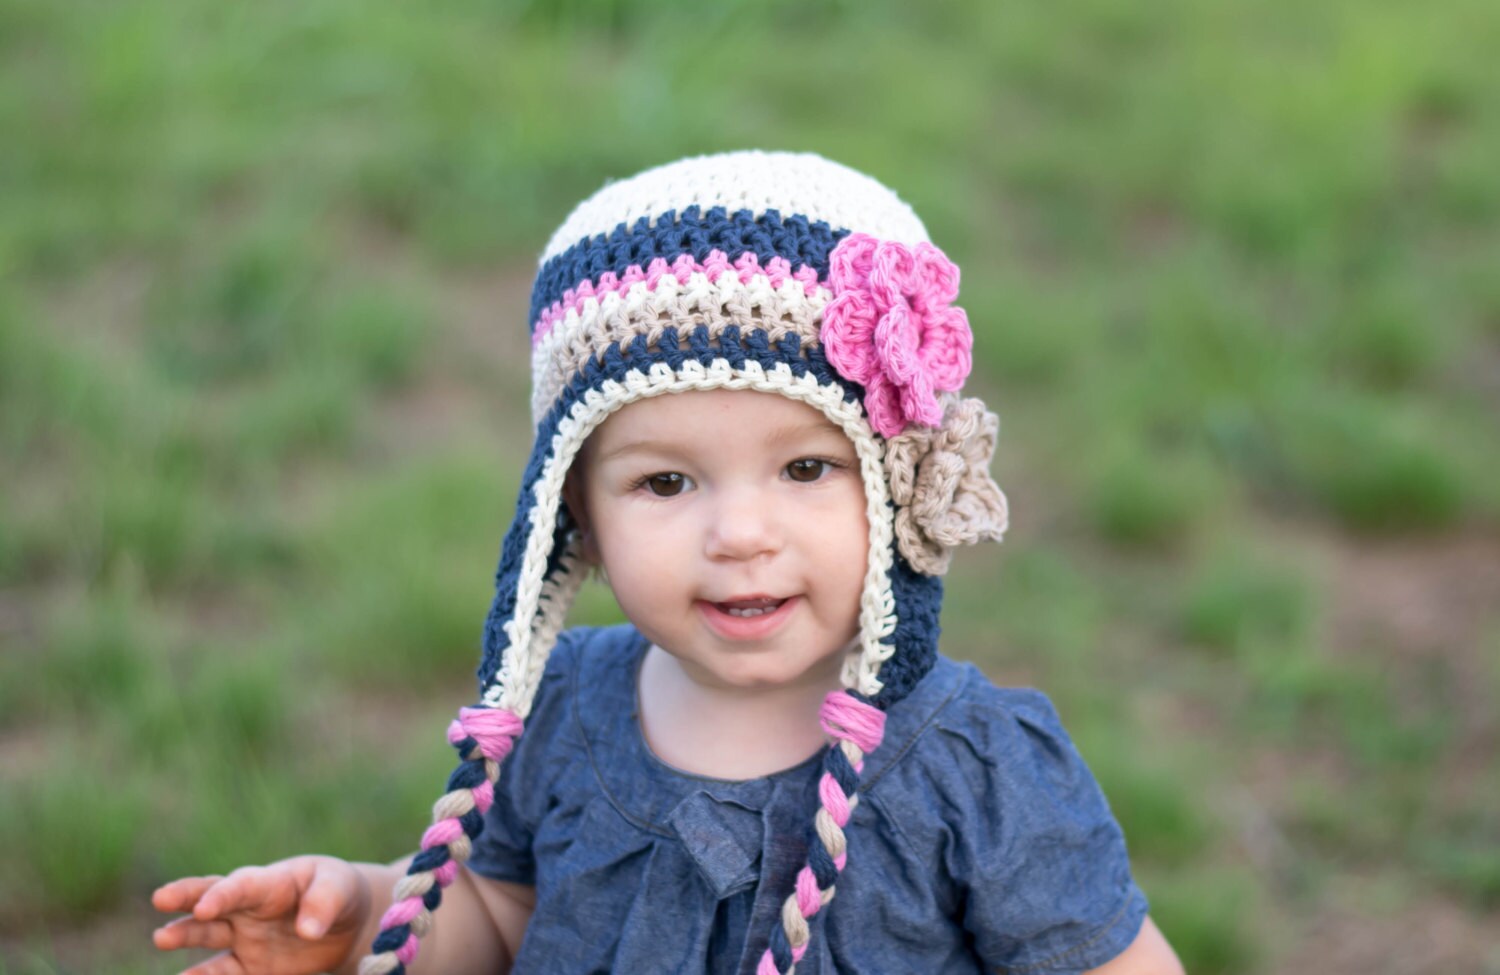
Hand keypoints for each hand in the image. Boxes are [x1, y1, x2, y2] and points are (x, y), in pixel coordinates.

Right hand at [151, 855, 372, 974]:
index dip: (222, 895)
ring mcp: (245, 938)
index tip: (203, 907)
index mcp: (269, 883)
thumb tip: (308, 931)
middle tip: (160, 899)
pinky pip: (225, 974)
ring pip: (208, 937)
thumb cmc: (339, 892)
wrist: (348, 922)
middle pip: (211, 900)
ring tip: (161, 938)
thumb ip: (324, 904)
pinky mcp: (251, 967)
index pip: (241, 886)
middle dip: (185, 898)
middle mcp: (249, 909)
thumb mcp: (339, 888)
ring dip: (185, 937)